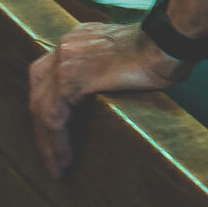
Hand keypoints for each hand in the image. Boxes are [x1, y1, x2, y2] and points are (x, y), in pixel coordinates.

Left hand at [26, 21, 180, 177]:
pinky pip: (54, 118)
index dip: (46, 106)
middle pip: (39, 94)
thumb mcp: (124, 55)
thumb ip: (107, 68)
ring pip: (43, 109)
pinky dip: (56, 141)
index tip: (53, 131)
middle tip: (50, 155)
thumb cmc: (161, 50)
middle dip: (42, 128)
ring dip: (48, 141)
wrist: (168, 43)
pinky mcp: (71, 79)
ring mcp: (65, 61)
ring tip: (57, 166)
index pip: (48, 75)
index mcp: (79, 39)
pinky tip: (64, 159)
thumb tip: (110, 89)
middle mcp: (66, 47)